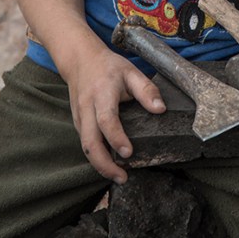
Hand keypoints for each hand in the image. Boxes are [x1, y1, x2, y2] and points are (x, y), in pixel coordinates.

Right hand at [66, 42, 165, 182]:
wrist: (80, 59)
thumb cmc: (108, 67)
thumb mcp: (131, 72)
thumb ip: (147, 90)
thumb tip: (161, 110)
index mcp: (102, 94)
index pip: (106, 120)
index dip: (116, 138)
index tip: (129, 152)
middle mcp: (87, 108)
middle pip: (89, 142)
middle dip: (104, 164)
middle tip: (122, 177)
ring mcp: (79, 117)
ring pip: (85, 147)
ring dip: (99, 165)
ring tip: (118, 176)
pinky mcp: (77, 123)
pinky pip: (85, 143)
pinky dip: (96, 156)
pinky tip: (110, 163)